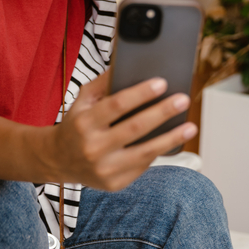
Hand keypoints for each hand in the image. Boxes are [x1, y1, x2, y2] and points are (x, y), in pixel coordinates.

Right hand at [50, 73, 196, 190]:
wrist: (58, 160)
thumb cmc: (77, 124)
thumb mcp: (83, 100)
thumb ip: (104, 83)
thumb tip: (129, 64)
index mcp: (84, 122)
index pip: (117, 105)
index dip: (141, 93)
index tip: (162, 83)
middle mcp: (93, 147)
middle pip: (135, 128)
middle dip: (163, 112)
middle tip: (183, 100)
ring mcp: (104, 169)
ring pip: (145, 152)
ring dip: (171, 138)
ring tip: (190, 127)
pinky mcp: (114, 184)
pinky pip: (142, 165)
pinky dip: (158, 152)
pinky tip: (172, 141)